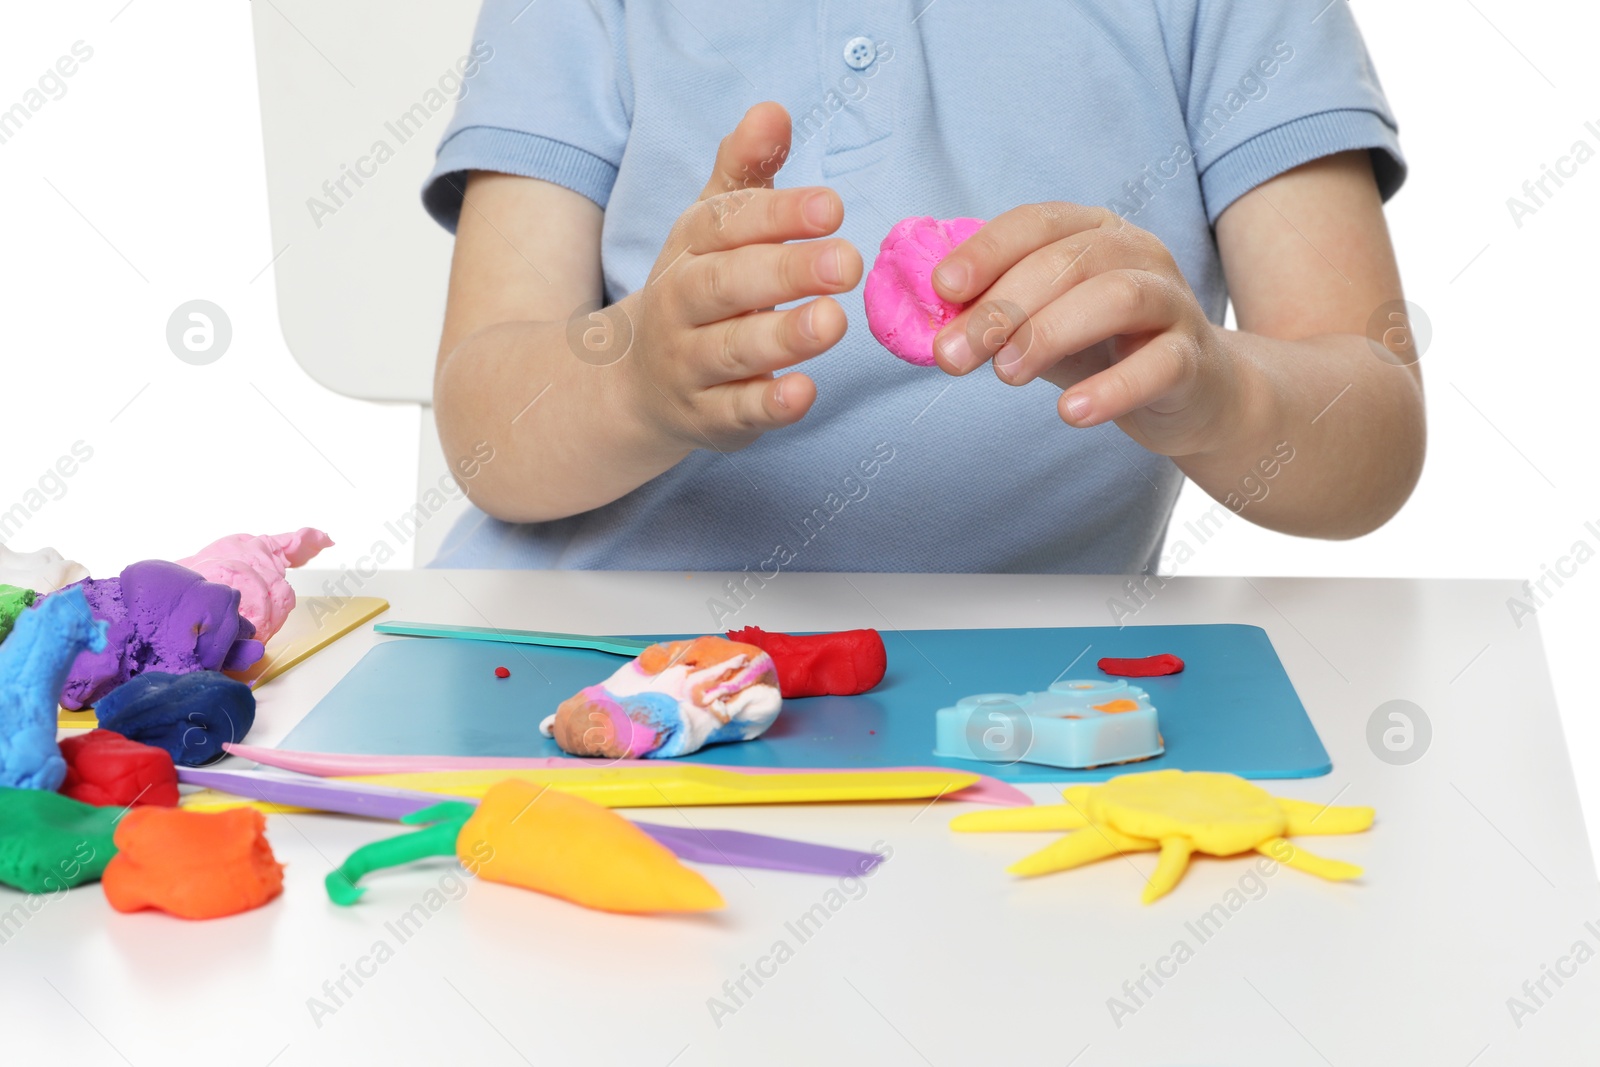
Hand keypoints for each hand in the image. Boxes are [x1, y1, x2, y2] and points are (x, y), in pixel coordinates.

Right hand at [617, 102, 862, 452]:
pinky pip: (734, 412)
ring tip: (833, 322)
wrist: (633, 383)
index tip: (832, 207)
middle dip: (784, 272)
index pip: (728, 224)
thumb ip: (745, 169)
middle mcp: (682, 304)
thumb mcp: (711, 226)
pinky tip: (803, 392)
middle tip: (846, 261)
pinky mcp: (707, 417)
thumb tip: (773, 109)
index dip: (778, 214)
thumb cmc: (697, 290)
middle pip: (727, 284)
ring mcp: (690, 364)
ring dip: (782, 337)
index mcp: (690, 249)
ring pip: (732, 349)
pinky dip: (766, 405)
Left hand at [929, 203, 1243, 457]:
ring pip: (1116, 296)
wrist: (1194, 393)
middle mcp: (1137, 253)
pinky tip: (1070, 413)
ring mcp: (1171, 301)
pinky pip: (1158, 365)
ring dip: (1051, 332)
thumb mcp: (1041, 323)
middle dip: (1002, 306)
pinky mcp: (1194, 358)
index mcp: (1093, 232)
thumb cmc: (1103, 349)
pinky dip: (1111, 388)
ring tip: (1007, 374)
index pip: (1037, 224)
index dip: (987, 251)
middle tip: (954, 355)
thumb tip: (929, 328)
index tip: (942, 288)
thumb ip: (992, 317)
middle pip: (1068, 262)